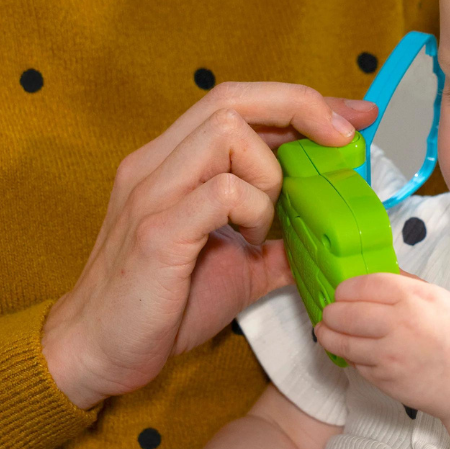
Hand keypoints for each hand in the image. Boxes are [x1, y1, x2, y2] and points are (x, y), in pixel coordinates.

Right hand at [42, 83, 376, 408]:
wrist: (97, 351)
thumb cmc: (161, 305)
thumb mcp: (237, 266)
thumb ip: (278, 240)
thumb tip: (329, 232)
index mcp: (172, 162)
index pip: (238, 102)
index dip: (300, 100)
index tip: (352, 115)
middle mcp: (155, 164)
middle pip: (232, 98)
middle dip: (301, 107)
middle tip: (342, 140)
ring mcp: (152, 193)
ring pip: (227, 132)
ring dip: (269, 172)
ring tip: (267, 222)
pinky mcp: (156, 232)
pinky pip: (221, 191)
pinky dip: (254, 209)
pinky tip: (250, 243)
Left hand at [316, 272, 449, 418]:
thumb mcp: (440, 298)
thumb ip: (406, 284)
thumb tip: (378, 273)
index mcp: (412, 299)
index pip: (360, 285)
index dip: (345, 288)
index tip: (342, 292)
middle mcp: (397, 325)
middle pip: (342, 312)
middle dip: (331, 311)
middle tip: (331, 312)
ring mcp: (388, 355)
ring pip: (339, 341)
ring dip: (328, 334)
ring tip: (326, 330)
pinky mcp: (384, 380)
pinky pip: (354, 363)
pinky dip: (348, 355)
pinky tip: (351, 349)